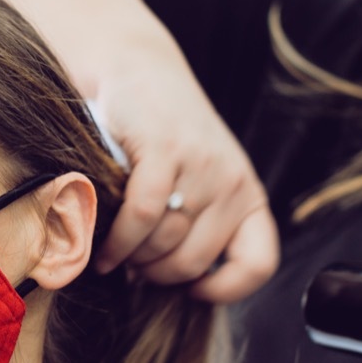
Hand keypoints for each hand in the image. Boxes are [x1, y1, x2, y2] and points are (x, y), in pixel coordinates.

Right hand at [92, 52, 279, 303]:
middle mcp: (233, 181)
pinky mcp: (167, 150)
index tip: (190, 292)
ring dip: (130, 259)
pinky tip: (104, 251)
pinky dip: (118, 241)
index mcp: (247, 196)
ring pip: (164, 242)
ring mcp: (203, 165)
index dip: (225, 290)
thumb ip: (193, 225)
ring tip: (112, 256)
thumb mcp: (194, 182)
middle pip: (193, 262)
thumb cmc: (159, 137)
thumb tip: (163, 285)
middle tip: (131, 270)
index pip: (257, 264)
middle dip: (155, 276)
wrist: (138, 70)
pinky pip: (143, 215)